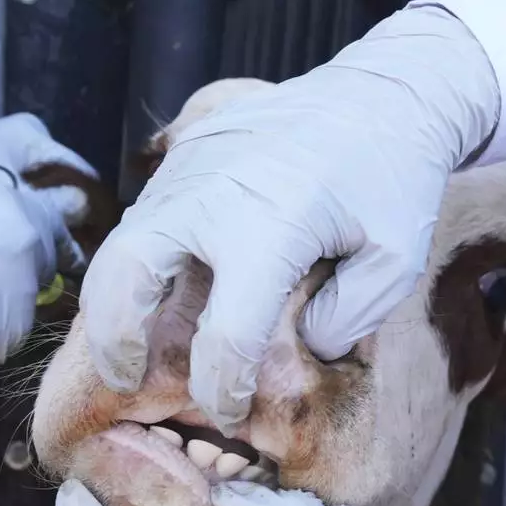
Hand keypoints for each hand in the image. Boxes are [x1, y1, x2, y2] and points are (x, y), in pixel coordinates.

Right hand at [0, 180, 70, 377]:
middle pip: (43, 258)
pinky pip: (12, 328)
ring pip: (27, 295)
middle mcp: (25, 239)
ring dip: (6, 301)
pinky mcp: (19, 327)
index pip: (44, 220)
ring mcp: (26, 284)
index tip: (25, 250)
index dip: (33, 238)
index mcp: (5, 202)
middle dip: (24, 269)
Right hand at [78, 7, 498, 433]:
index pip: (226, 335)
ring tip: (126, 348)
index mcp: (269, 229)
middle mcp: (211, 197)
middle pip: (125, 279)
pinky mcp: (182, 154)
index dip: (222, 390)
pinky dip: (132, 264)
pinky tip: (154, 293)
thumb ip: (345, 320)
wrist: (381, 93)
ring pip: (116, 246)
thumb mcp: (395, 260)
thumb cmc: (393, 179)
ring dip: (110, 305)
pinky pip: (140, 217)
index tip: (228, 412)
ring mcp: (188, 170)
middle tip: (128, 381)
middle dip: (116, 343)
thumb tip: (298, 350)